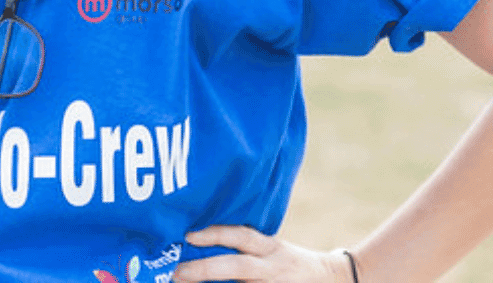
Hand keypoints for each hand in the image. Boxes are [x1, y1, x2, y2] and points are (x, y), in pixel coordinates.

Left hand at [174, 227, 353, 282]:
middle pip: (238, 266)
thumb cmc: (289, 262)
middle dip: (206, 270)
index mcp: (270, 247)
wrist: (334, 278)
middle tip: (178, 273)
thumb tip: (198, 240)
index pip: (240, 236)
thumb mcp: (271, 247)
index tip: (188, 236)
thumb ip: (244, 246)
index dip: (215, 234)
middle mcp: (273, 267)